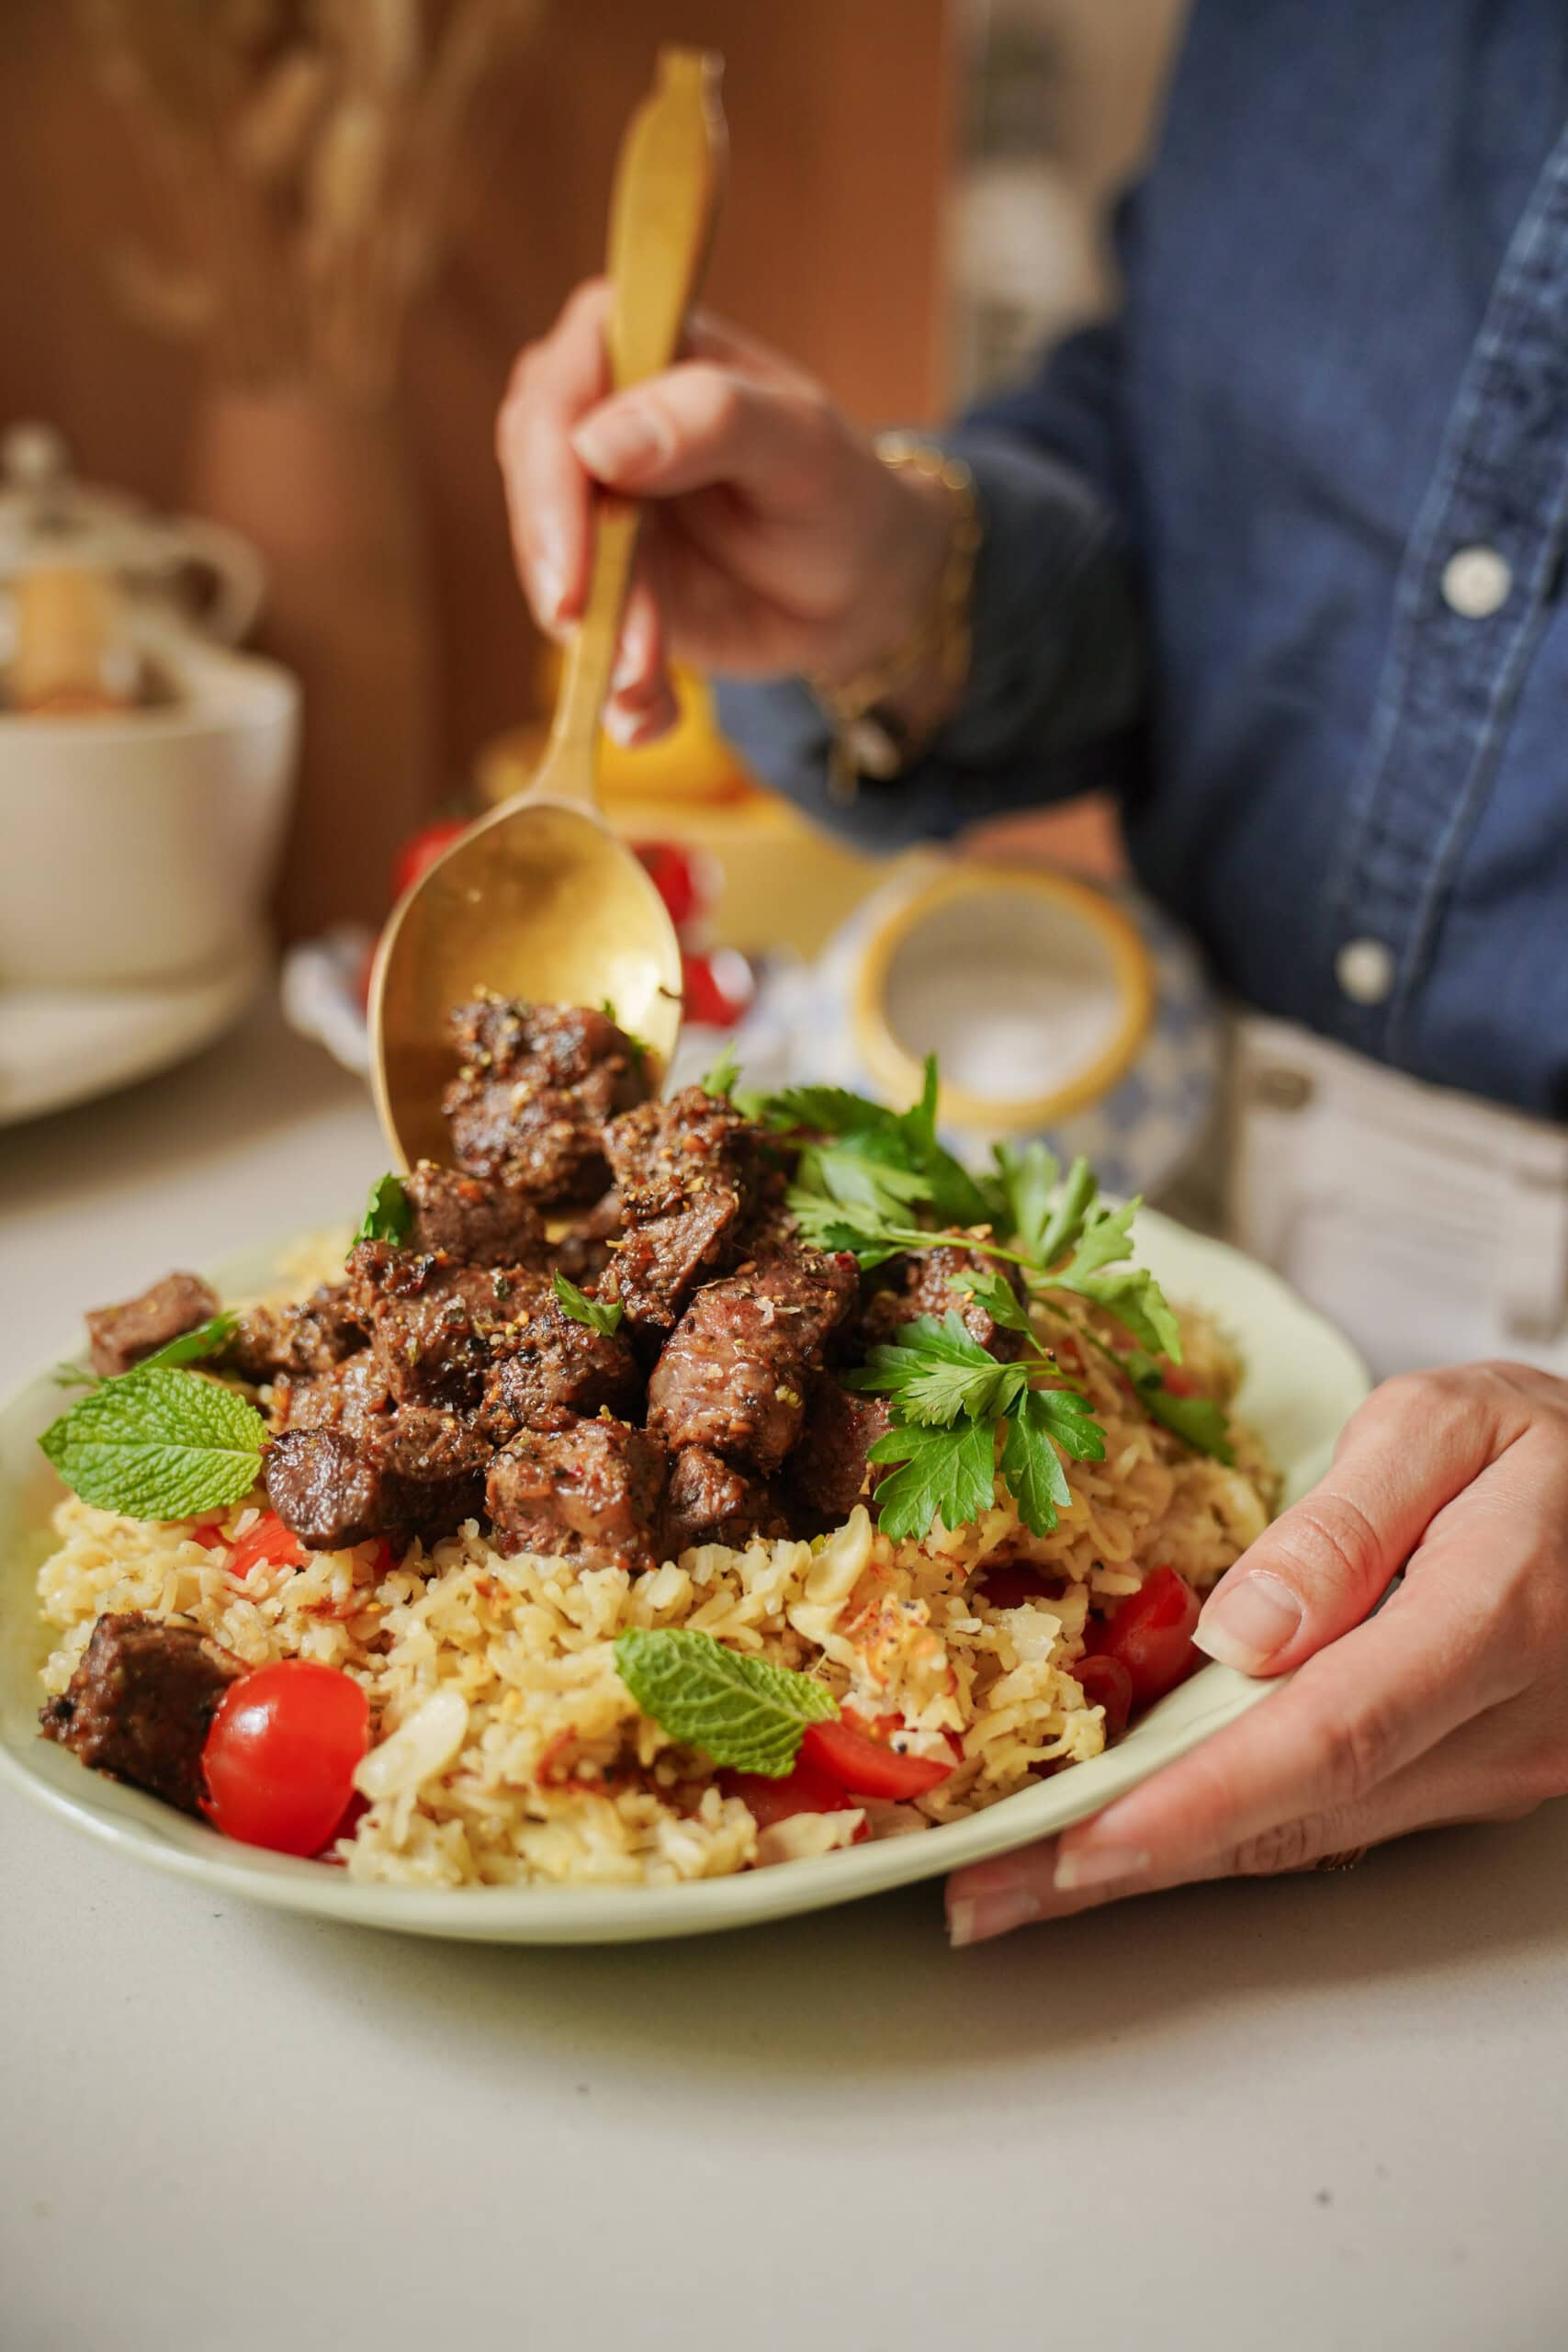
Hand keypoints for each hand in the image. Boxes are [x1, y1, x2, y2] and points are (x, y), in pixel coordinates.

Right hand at [496, 279, 956, 743]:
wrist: (861, 584)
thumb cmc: (838, 490)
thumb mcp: (800, 445)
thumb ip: (711, 421)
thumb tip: (599, 442)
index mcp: (640, 350)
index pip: (558, 394)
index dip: (550, 479)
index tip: (571, 562)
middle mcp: (597, 421)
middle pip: (535, 489)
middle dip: (562, 572)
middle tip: (589, 632)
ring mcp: (591, 510)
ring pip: (553, 574)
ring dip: (597, 639)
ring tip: (649, 683)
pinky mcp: (603, 587)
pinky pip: (585, 641)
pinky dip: (614, 690)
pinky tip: (649, 718)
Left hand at [946, 1361, 1567, 1944]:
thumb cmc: (1550, 1450)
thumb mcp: (1452, 1424)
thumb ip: (1348, 1523)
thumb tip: (1242, 1630)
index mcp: (1491, 1621)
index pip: (1327, 1735)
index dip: (1196, 1801)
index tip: (1079, 1845)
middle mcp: (1498, 1730)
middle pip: (1295, 1817)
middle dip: (1130, 1863)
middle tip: (986, 1893)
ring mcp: (1488, 1774)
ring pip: (1305, 1837)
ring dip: (1156, 1867)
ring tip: (1015, 1885)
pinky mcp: (1467, 1784)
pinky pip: (1329, 1820)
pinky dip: (1219, 1837)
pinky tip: (1129, 1843)